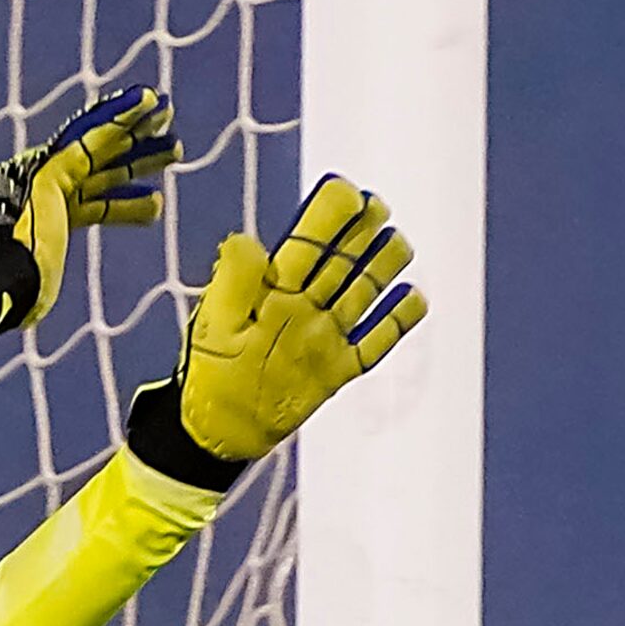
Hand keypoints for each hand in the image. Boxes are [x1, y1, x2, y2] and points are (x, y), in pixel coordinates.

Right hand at [0, 86, 178, 341]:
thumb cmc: (13, 293)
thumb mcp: (37, 286)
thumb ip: (39, 286)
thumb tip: (28, 313)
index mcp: (54, 221)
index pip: (98, 202)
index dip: (129, 197)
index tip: (155, 199)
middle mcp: (54, 194)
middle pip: (108, 169)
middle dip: (140, 154)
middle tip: (173, 141)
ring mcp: (52, 179)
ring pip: (107, 148)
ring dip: (139, 129)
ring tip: (169, 113)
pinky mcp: (53, 169)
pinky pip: (94, 137)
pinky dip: (121, 117)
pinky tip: (146, 101)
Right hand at [130, 176, 427, 481]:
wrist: (220, 436)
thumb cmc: (211, 373)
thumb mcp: (208, 323)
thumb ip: (231, 279)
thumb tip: (251, 240)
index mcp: (273, 301)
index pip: (306, 245)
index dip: (329, 215)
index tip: (347, 189)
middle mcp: (307, 319)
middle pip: (341, 265)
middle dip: (363, 231)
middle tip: (380, 204)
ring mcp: (327, 347)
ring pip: (364, 297)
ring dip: (386, 266)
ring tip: (401, 240)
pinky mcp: (338, 373)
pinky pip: (376, 345)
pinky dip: (398, 321)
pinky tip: (416, 296)